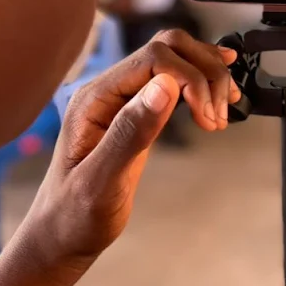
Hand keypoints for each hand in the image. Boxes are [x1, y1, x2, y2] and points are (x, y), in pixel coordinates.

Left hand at [23, 31, 241, 271]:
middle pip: (167, 48)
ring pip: (174, 59)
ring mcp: (123, 99)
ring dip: (207, 75)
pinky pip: (173, 82)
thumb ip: (130, 132)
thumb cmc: (74, 217)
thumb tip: (165, 86)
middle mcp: (108, 90)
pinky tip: (218, 91)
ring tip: (224, 108)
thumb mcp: (100, 182)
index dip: (190, 78)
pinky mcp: (137, 112)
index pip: (153, 59)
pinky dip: (200, 83)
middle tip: (220, 112)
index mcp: (93, 99)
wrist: (62, 236)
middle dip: (204, 71)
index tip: (208, 116)